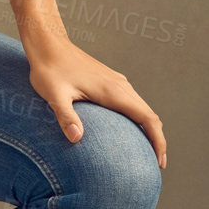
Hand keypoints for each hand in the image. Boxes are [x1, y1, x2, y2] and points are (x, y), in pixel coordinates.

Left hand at [25, 37, 165, 168]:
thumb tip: (76, 139)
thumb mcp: (55, 95)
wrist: (48, 44)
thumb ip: (66, 116)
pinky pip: (131, 102)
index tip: (160, 161)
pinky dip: (138, 119)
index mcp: (113, 91)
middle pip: (149, 115)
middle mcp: (120, 86)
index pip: (147, 118)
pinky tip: (128, 130)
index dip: (158, 141)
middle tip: (157, 164)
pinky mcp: (109, 81)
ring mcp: (116, 82)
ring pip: (142, 108)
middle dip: (157, 140)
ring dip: (148, 129)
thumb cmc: (50, 69)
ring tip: (147, 152)